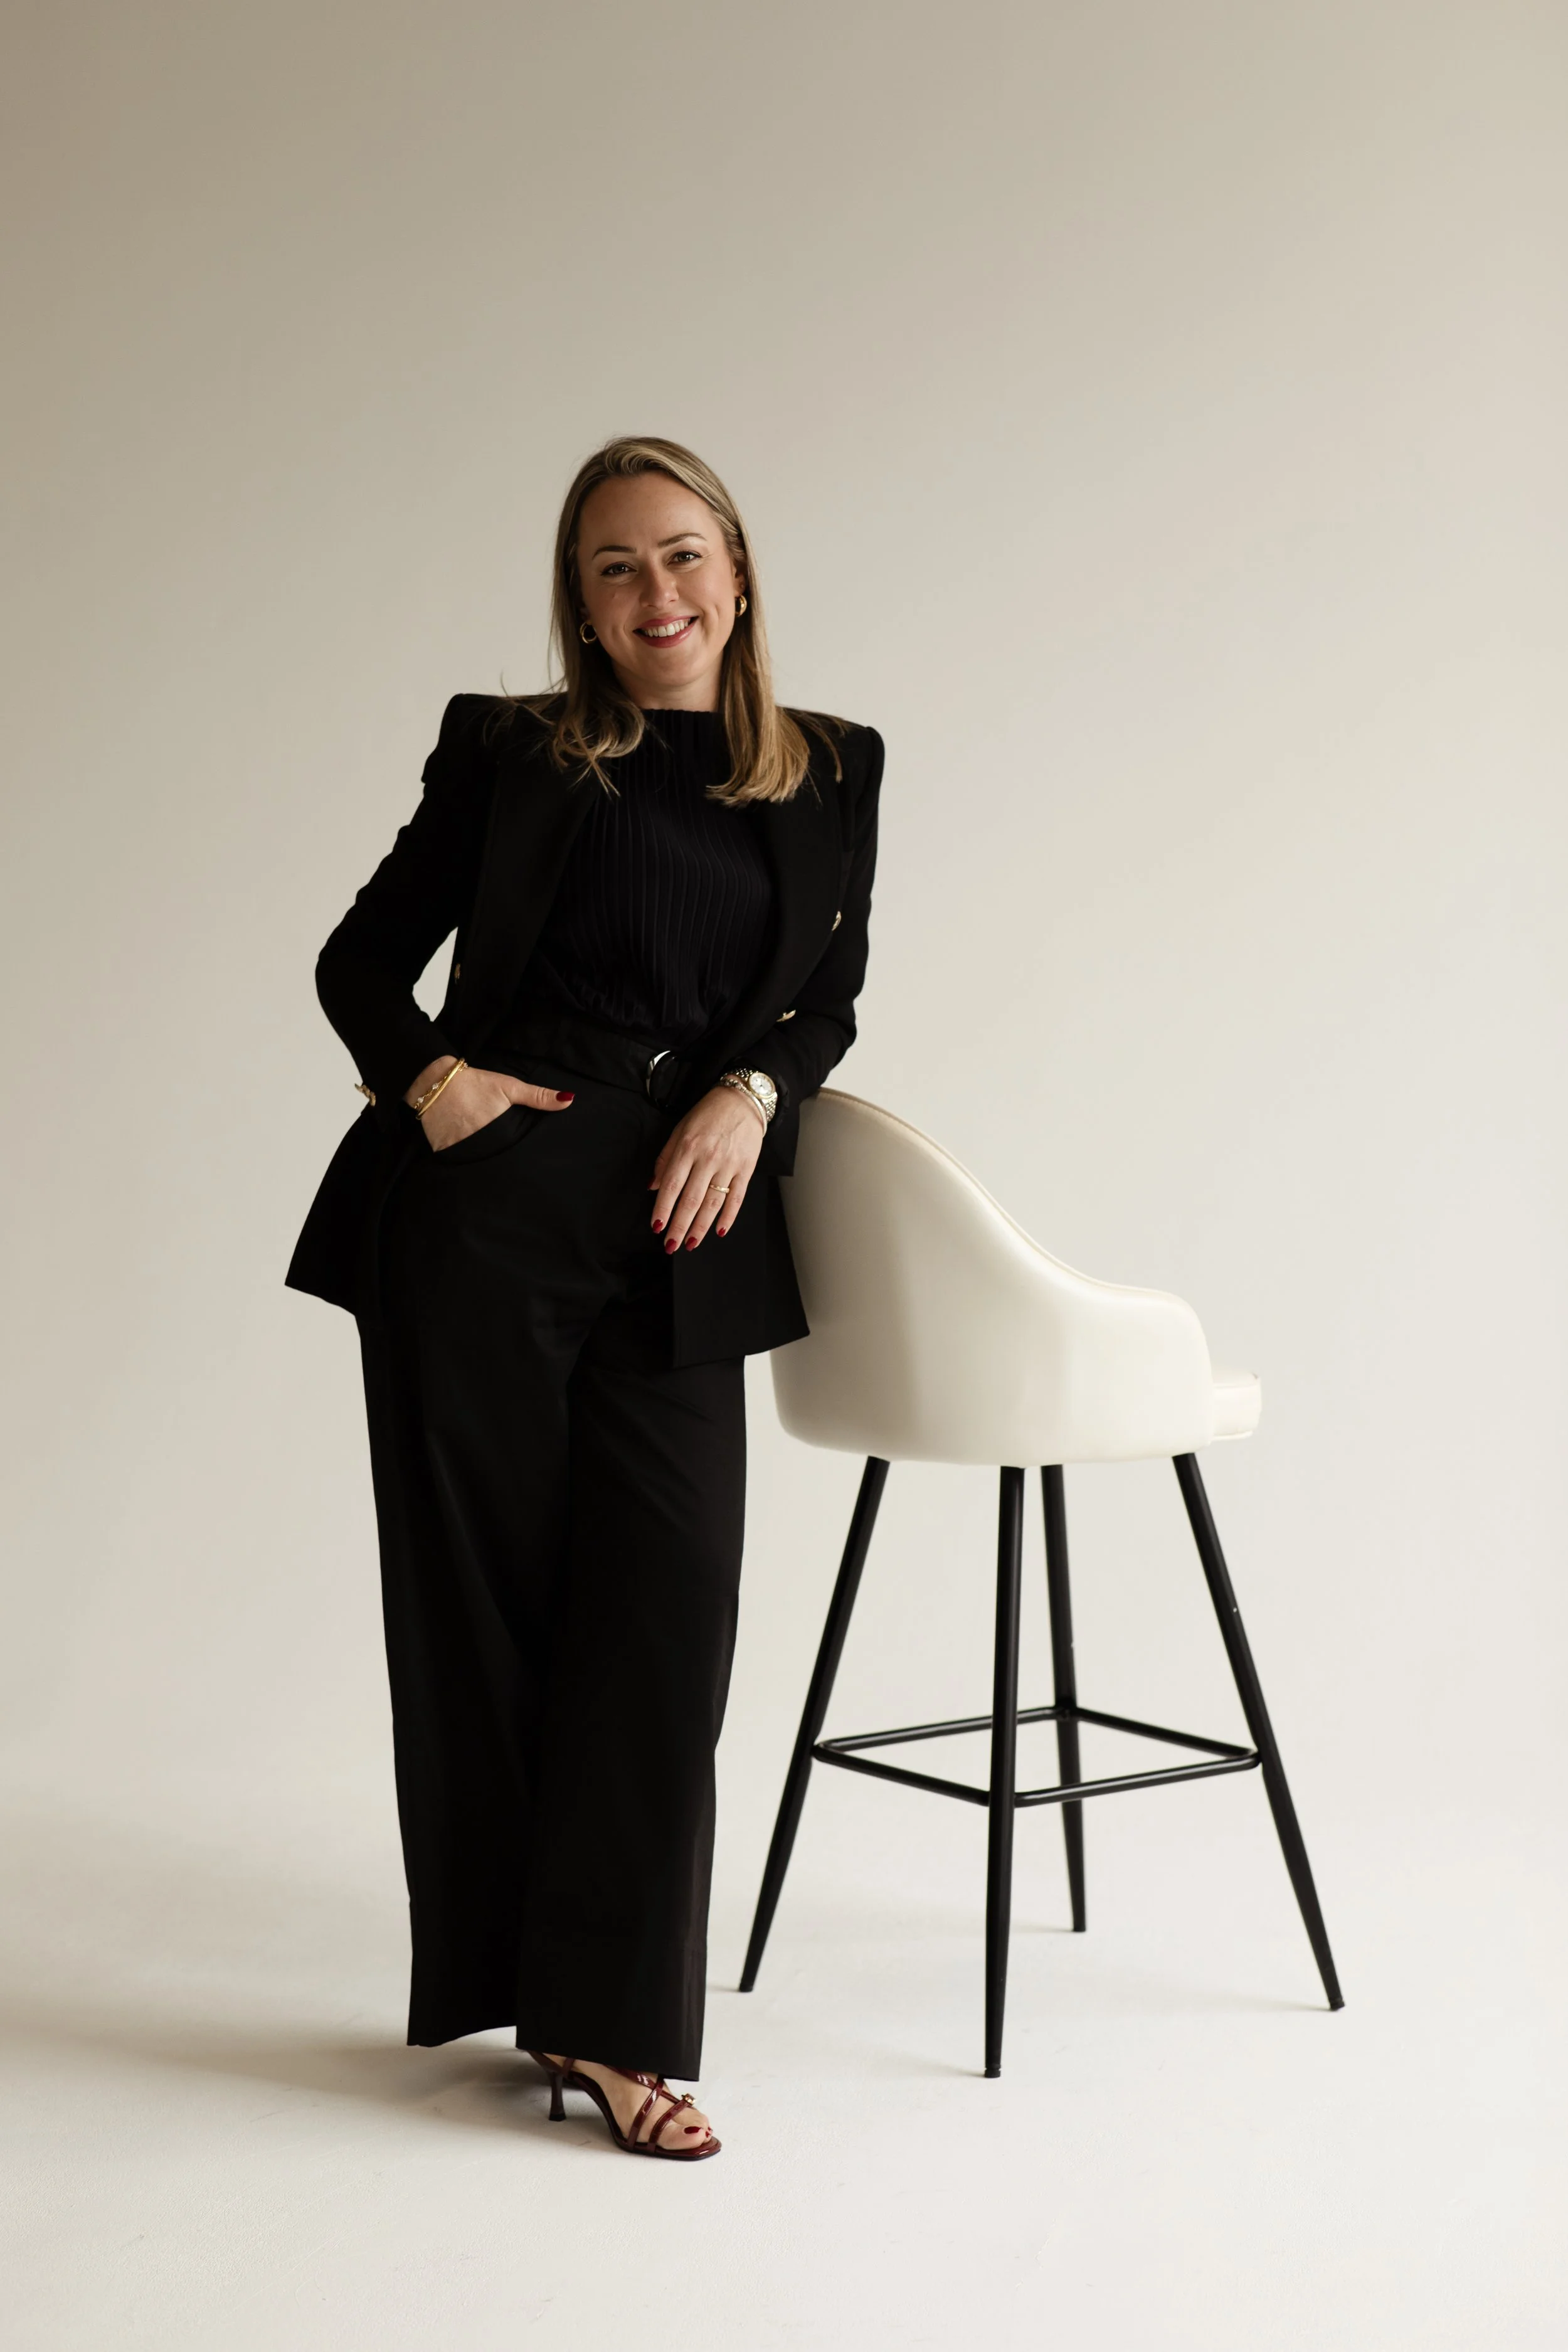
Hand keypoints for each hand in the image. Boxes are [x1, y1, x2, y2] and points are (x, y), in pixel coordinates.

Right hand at [404, 1057, 574, 1150]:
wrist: (437, 1080)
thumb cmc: (477, 1083)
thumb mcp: (510, 1087)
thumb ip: (538, 1097)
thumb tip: (569, 1100)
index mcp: (500, 1131)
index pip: (517, 1154)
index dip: (523, 1160)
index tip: (529, 1164)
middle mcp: (480, 1143)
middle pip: (498, 1162)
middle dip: (505, 1164)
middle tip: (511, 1166)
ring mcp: (460, 1148)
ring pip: (478, 1166)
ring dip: (484, 1165)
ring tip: (490, 1164)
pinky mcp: (443, 1151)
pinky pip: (457, 1163)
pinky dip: (463, 1164)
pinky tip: (468, 1158)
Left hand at [650, 1085, 764, 1251]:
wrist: (742, 1100)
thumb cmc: (708, 1114)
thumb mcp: (680, 1130)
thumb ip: (665, 1158)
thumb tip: (653, 1186)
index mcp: (688, 1148)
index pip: (671, 1185)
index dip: (663, 1208)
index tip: (656, 1226)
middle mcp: (708, 1158)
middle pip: (691, 1200)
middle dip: (679, 1226)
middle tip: (670, 1245)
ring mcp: (729, 1165)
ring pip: (712, 1204)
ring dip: (700, 1227)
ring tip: (691, 1243)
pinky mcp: (746, 1169)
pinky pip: (737, 1198)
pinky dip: (728, 1217)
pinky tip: (719, 1231)